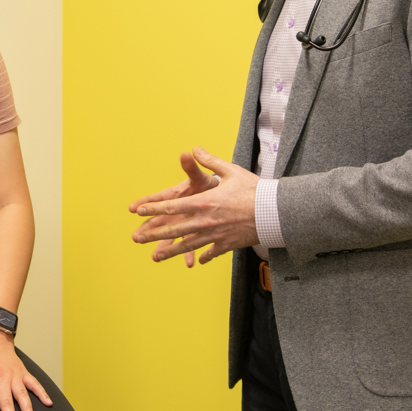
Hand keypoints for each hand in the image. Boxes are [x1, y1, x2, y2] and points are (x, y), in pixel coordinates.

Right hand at [127, 150, 218, 266]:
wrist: (222, 197)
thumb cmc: (209, 185)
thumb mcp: (200, 176)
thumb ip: (192, 167)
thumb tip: (187, 153)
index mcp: (176, 196)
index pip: (158, 199)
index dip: (146, 203)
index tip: (133, 208)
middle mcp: (176, 211)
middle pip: (159, 221)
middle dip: (148, 230)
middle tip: (136, 237)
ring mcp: (183, 223)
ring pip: (171, 237)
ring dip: (164, 247)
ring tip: (155, 257)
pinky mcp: (194, 233)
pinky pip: (192, 245)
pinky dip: (190, 254)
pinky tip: (189, 263)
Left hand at [129, 146, 259, 264]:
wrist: (275, 213)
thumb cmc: (253, 190)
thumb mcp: (230, 171)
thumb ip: (210, 161)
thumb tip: (194, 149)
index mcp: (204, 202)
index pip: (173, 206)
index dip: (154, 209)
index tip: (139, 211)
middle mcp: (206, 221)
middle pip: (174, 230)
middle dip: (154, 234)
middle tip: (137, 237)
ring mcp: (215, 235)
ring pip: (188, 246)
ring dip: (170, 252)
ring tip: (155, 257)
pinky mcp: (227, 245)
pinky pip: (211, 252)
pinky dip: (203, 256)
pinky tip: (197, 261)